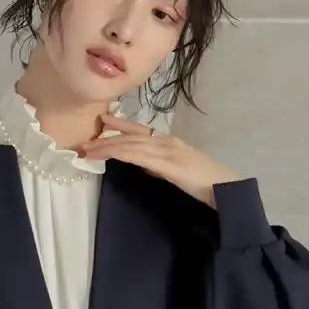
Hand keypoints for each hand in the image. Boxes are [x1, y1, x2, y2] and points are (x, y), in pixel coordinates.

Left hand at [79, 113, 246, 208]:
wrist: (223, 187)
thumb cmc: (204, 182)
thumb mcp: (177, 171)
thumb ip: (160, 166)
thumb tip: (143, 166)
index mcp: (168, 142)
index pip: (140, 130)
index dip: (120, 124)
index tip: (103, 121)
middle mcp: (165, 141)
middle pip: (130, 135)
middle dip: (106, 138)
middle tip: (84, 142)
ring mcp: (166, 150)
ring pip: (130, 145)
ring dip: (107, 147)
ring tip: (88, 151)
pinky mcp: (167, 163)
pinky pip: (138, 156)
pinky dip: (121, 154)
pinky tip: (108, 155)